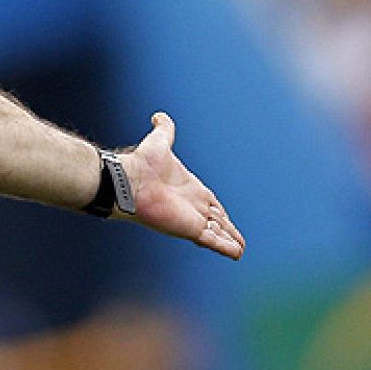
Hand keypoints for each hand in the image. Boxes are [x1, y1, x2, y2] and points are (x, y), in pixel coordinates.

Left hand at [121, 112, 243, 258]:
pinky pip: (213, 240)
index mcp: (190, 188)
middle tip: (239, 240)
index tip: (227, 217)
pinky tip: (237, 253)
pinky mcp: (190, 229)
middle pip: (216, 221)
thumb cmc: (142, 163)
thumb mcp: (160, 142)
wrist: (130, 180)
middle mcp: (192, 205)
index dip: (220, 211)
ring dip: (230, 241)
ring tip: (241, 250)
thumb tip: (159, 116)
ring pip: (217, 233)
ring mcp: (192, 218)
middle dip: (228, 230)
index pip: (211, 203)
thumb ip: (164, 129)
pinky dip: (226, 247)